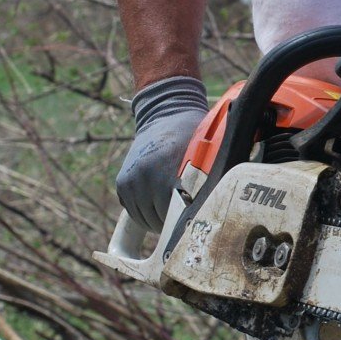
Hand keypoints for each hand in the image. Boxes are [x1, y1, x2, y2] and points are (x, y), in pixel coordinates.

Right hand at [117, 75, 209, 234]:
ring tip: (173, 207)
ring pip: (145, 220)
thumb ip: (208, 183)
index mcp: (168, 172)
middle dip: (174, 223)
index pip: (177, 216)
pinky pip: (134, 212)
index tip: (198, 225)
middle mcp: (145, 178)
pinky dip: (146, 212)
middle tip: (188, 214)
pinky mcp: (122, 183)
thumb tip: (218, 213)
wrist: (164, 114)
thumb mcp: (206, 156)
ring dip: (158, 220)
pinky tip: (159, 200)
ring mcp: (131, 181)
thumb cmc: (192, 136)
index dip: (188, 223)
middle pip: (160, 222)